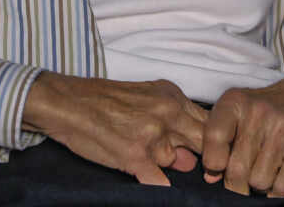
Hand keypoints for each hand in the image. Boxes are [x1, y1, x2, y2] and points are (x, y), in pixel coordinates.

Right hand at [22, 73, 205, 185]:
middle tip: (206, 172)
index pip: (210, 122)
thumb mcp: (146, 98)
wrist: (67, 102)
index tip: (215, 156)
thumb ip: (172, 122)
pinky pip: (159, 181)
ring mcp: (152, 135)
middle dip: (207, 159)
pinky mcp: (134, 156)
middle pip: (204, 142)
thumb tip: (190, 159)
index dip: (215, 142)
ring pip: (178, 164)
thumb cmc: (104, 100)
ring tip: (147, 158)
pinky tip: (152, 182)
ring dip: (167, 167)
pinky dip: (159, 186)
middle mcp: (168, 113)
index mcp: (172, 96)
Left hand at [201, 64, 283, 196]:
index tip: (220, 166)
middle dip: (238, 183)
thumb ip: (219, 141)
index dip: (213, 162)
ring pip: (259, 182)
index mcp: (235, 101)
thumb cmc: (269, 109)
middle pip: (236, 170)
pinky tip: (280, 174)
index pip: (214, 139)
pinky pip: (283, 187)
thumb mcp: (239, 112)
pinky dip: (279, 189)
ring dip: (261, 185)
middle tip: (246, 174)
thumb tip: (211, 177)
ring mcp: (283, 127)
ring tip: (266, 168)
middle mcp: (258, 111)